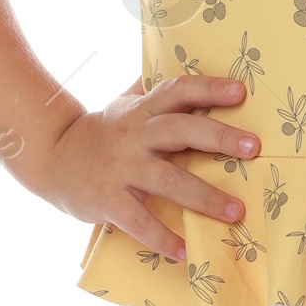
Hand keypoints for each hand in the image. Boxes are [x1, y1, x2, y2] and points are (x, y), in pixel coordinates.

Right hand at [43, 74, 258, 261]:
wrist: (51, 159)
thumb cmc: (103, 134)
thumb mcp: (124, 105)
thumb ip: (151, 89)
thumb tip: (180, 54)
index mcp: (142, 111)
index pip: (177, 90)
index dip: (208, 88)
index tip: (241, 92)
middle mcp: (133, 135)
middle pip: (179, 130)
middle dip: (218, 137)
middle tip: (254, 147)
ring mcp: (119, 168)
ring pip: (167, 179)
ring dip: (204, 197)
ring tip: (236, 211)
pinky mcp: (106, 199)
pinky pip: (138, 221)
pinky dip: (162, 238)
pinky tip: (186, 251)